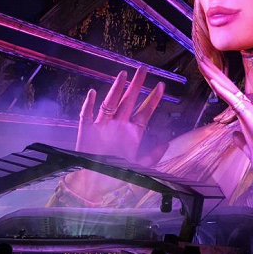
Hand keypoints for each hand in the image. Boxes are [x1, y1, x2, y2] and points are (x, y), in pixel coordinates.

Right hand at [65, 66, 163, 201]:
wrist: (92, 184)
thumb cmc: (115, 175)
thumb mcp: (137, 168)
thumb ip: (152, 157)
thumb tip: (165, 144)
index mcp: (131, 133)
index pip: (145, 112)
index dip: (153, 99)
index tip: (161, 86)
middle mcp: (118, 125)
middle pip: (129, 101)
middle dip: (136, 85)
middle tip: (143, 69)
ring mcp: (102, 126)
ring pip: (110, 103)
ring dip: (115, 90)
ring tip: (123, 75)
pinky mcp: (86, 131)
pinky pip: (87, 115)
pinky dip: (88, 104)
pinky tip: (92, 93)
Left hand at [198, 56, 252, 185]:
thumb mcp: (249, 150)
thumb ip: (241, 141)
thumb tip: (234, 135)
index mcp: (247, 117)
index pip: (229, 96)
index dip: (218, 83)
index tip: (207, 72)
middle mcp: (249, 111)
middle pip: (228, 87)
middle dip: (214, 72)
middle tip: (202, 58)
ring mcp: (250, 113)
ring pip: (229, 90)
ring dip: (215, 76)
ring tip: (203, 62)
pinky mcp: (250, 119)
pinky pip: (233, 101)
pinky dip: (223, 91)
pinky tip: (213, 81)